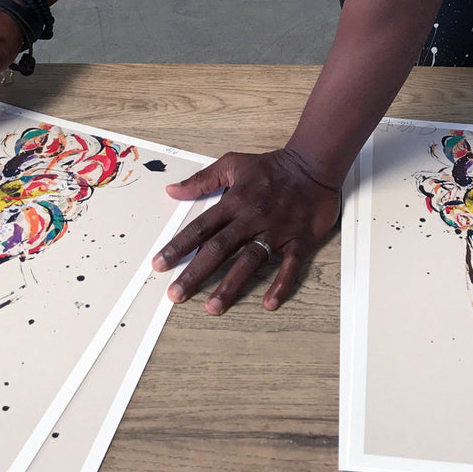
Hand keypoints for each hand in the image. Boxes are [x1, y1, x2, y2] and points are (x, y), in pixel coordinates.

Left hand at [152, 147, 341, 314]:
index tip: (159, 264)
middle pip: (219, 249)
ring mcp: (276, 231)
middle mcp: (251, 219)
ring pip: (249, 260)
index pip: (200, 228)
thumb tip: (172, 190)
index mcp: (234, 202)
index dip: (178, 246)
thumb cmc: (272, 166)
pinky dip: (281, 284)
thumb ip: (202, 180)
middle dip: (195, 273)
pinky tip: (269, 303)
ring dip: (230, 285)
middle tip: (176, 295)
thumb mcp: (233, 164)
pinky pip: (290, 265)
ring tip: (213, 307)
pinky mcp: (299, 240)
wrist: (313, 163)